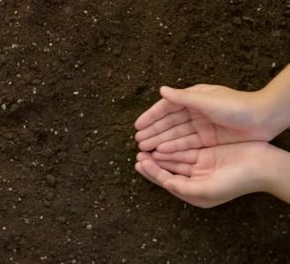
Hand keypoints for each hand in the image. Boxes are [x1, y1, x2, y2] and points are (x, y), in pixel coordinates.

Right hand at [134, 84, 273, 151]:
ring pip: (175, 135)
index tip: (137, 126)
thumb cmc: (237, 106)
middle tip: (138, 142)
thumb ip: (183, 97)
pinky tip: (162, 153)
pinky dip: (174, 148)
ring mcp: (201, 126)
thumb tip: (161, 90)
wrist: (264, 119)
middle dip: (153, 132)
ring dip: (160, 142)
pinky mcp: (208, 139)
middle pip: (169, 123)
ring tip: (145, 149)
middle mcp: (195, 112)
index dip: (151, 117)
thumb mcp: (207, 100)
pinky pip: (187, 144)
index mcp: (193, 99)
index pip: (166, 108)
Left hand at [134, 142, 280, 207]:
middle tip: (138, 152)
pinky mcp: (207, 152)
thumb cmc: (237, 181)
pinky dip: (173, 146)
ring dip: (160, 153)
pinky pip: (186, 148)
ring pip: (175, 158)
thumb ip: (184, 188)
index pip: (167, 181)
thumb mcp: (207, 189)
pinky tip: (162, 141)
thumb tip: (166, 184)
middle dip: (152, 162)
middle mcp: (196, 180)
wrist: (264, 166)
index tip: (139, 163)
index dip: (152, 172)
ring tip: (145, 146)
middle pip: (168, 170)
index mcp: (194, 192)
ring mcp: (202, 165)